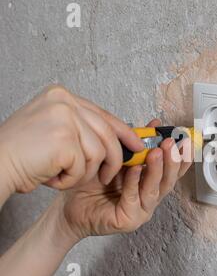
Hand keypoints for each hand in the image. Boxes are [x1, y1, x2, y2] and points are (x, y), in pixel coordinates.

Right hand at [0, 85, 143, 193]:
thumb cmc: (20, 154)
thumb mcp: (53, 131)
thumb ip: (81, 128)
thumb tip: (113, 139)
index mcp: (61, 96)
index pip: (102, 114)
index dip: (123, 132)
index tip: (137, 145)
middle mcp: (64, 101)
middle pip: (107, 133)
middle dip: (114, 158)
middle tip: (109, 175)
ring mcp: (64, 118)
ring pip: (99, 152)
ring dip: (84, 173)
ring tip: (63, 176)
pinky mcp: (64, 139)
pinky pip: (84, 166)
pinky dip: (71, 179)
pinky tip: (53, 177)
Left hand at [58, 119, 192, 239]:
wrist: (69, 206)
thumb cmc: (93, 183)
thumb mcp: (117, 158)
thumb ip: (136, 144)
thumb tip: (154, 124)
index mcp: (150, 184)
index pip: (172, 171)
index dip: (181, 156)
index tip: (185, 140)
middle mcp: (149, 197)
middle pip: (168, 180)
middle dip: (172, 161)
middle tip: (172, 143)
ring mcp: (141, 210)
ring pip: (154, 189)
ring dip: (157, 169)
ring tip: (158, 153)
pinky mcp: (128, 219)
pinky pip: (133, 198)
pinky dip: (134, 182)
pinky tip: (135, 169)